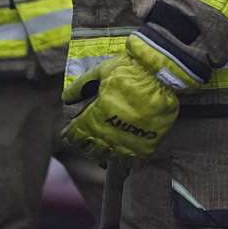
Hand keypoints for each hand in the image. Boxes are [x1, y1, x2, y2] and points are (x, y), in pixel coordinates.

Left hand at [60, 33, 198, 163]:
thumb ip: (81, 85)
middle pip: (92, 148)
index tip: (67, 135)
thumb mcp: (101, 71)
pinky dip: (125, 160)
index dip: (70, 136)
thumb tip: (65, 98)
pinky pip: (133, 159)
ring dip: (103, 154)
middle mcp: (111, 131)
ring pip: (111, 156)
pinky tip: (122, 156)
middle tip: (83, 144)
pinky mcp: (148, 143)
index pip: (77, 133)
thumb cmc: (130, 68)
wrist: (162, 73)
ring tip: (100, 151)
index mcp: (97, 114)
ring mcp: (130, 139)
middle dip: (85, 146)